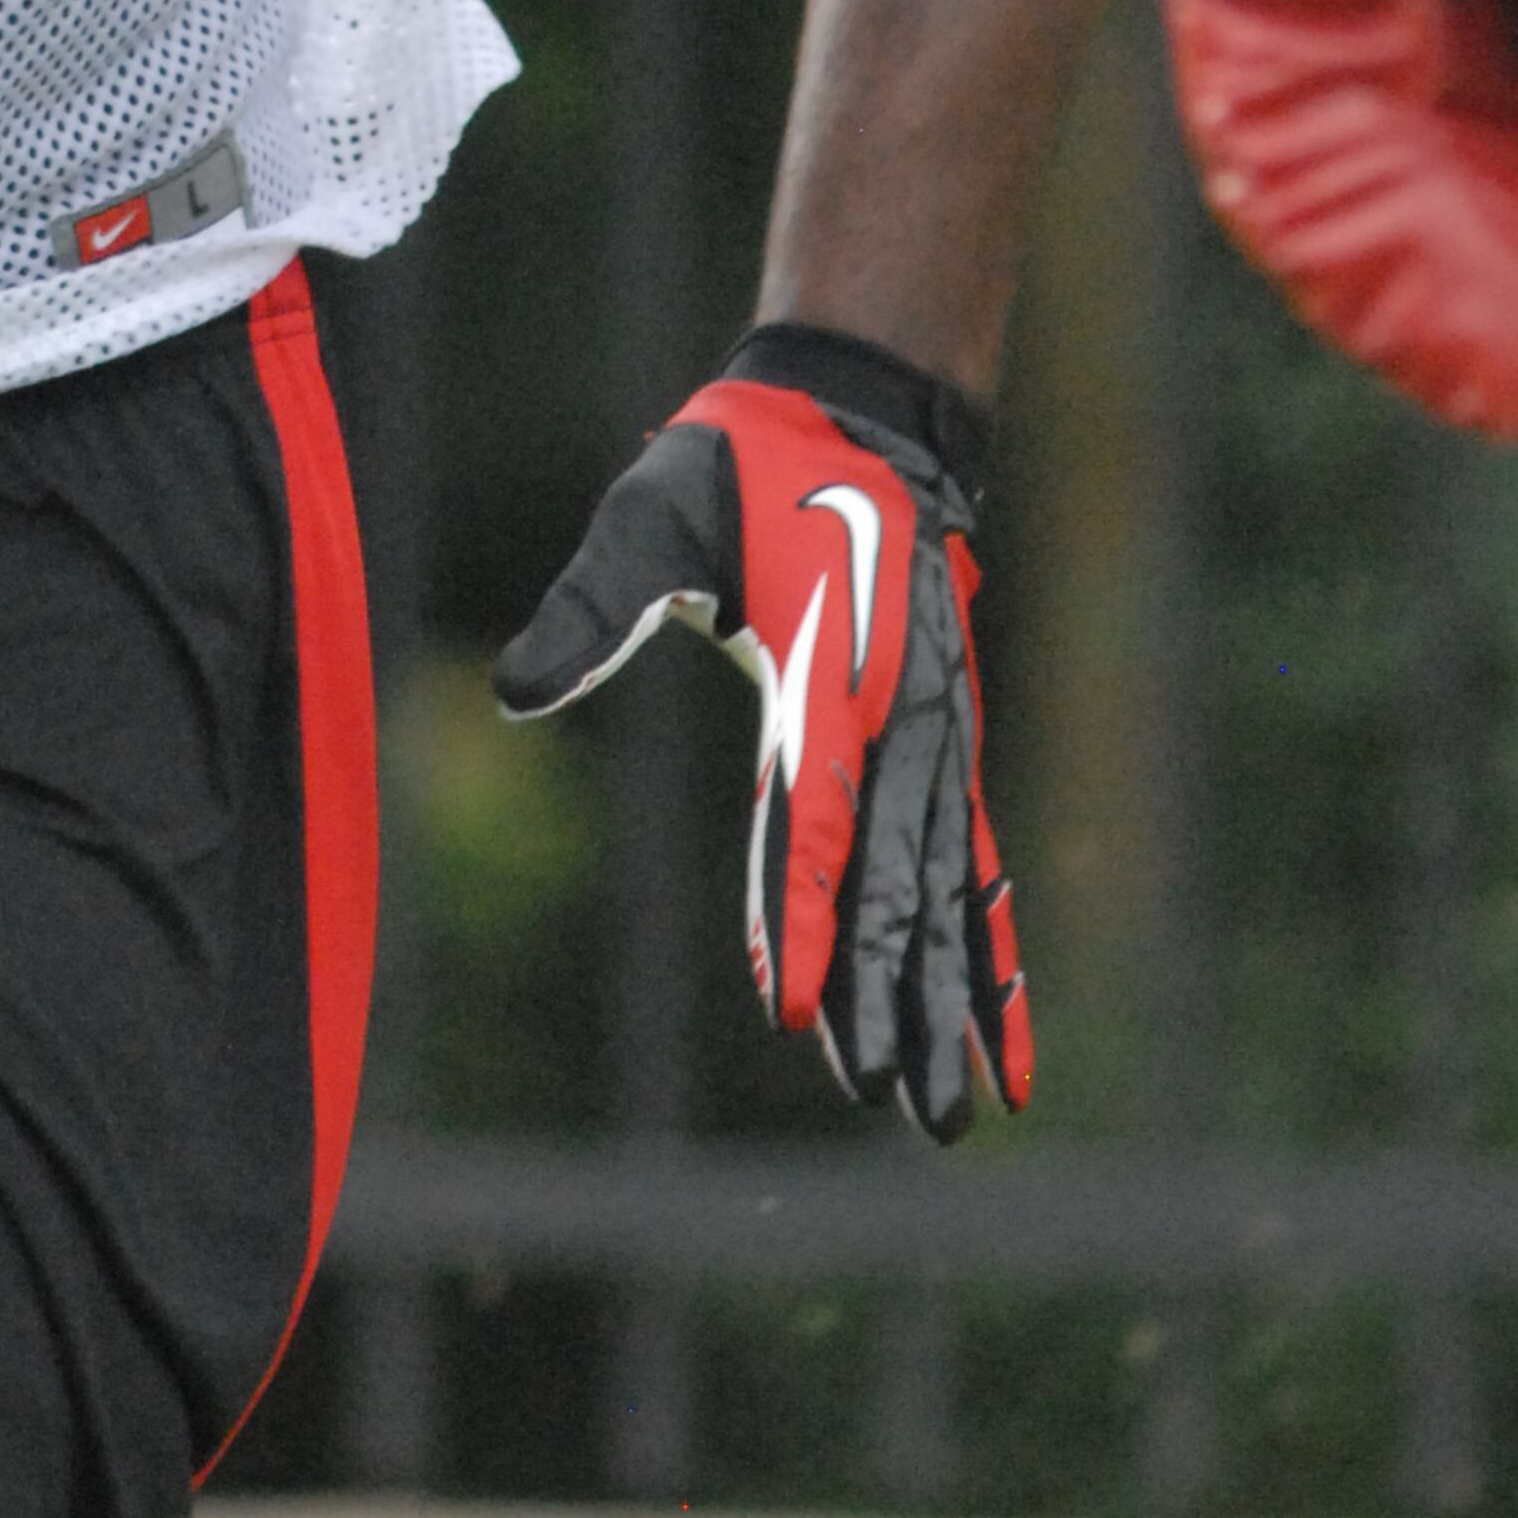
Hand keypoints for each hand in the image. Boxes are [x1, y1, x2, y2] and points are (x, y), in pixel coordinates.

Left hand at [494, 327, 1030, 1136]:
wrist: (862, 406)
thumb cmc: (745, 462)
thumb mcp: (654, 514)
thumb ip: (593, 604)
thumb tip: (515, 690)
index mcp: (818, 674)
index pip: (807, 820)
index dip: (793, 916)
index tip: (789, 1010)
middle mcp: (890, 718)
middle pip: (893, 882)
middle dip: (892, 997)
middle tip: (898, 1108)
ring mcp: (931, 734)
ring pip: (946, 891)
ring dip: (949, 1000)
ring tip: (953, 1110)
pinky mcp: (944, 741)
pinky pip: (974, 861)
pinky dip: (991, 948)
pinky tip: (1002, 1034)